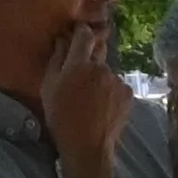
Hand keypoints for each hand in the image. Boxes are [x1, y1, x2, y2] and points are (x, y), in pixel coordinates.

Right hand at [39, 17, 132, 169]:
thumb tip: (62, 39)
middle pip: (97, 52)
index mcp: (79, 64)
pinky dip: (110, 90)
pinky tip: (102, 105)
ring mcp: (118, 81)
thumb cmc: (61, 116)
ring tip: (91, 98)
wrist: (87, 145)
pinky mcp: (128, 93)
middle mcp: (102, 68)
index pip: (84, 35)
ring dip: (100, 77)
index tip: (77, 33)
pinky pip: (117, 85)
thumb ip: (57, 59)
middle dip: (89, 57)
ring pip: (107, 71)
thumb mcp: (49, 86)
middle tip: (80, 74)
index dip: (81, 32)